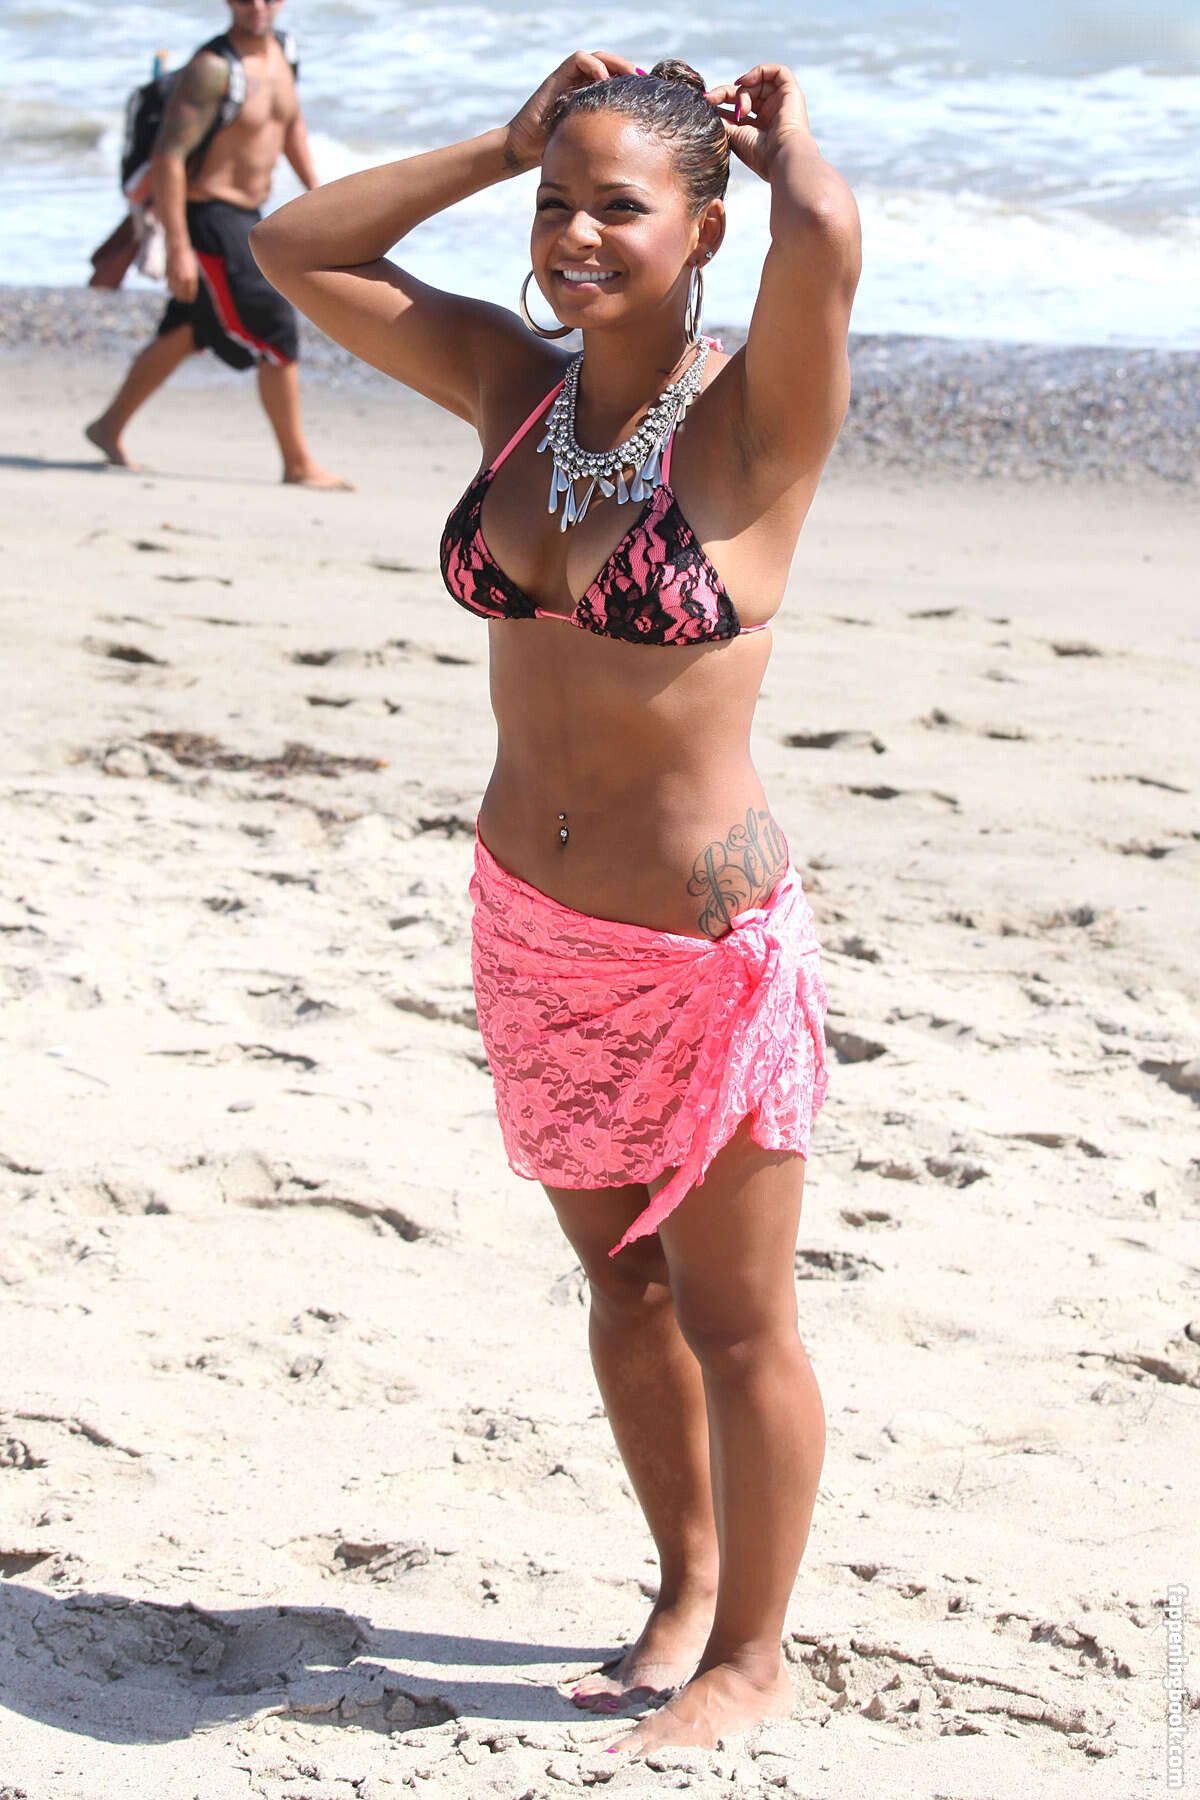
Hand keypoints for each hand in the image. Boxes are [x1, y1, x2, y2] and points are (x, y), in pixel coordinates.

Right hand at [166, 242, 198, 301]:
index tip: (190, 300)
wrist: (177, 247)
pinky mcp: (169, 274)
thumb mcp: (193, 269)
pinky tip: (172, 290)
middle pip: (183, 295)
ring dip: (177, 295)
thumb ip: (191, 279)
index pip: (191, 293)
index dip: (190, 298)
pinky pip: (169, 285)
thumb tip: (189, 288)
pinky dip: (171, 289)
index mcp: (192, 278)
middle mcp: (184, 279)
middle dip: (184, 298)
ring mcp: (176, 277)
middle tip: (183, 300)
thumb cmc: (187, 256)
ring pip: (175, 292)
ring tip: (178, 298)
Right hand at [504, 49, 638, 171]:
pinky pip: (579, 59)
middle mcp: (580, 84)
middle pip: (610, 65)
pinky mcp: (557, 77)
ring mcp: (568, 78)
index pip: (615, 80)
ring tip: (630, 75)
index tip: (649, 92)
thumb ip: (605, 136)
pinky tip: (604, 79)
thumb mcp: (588, 142)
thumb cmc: (555, 151)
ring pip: (598, 57)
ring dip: (616, 63)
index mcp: (589, 97)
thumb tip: (635, 150)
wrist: (525, 149)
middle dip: (628, 69)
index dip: (631, 83)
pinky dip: (594, 65)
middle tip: (644, 80)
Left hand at [705, 64, 812, 180]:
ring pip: (759, 82)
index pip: (738, 106)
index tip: (707, 100)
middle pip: (746, 91)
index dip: (721, 99)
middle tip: (713, 99)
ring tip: (741, 110)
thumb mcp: (733, 135)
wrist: (781, 158)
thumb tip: (708, 107)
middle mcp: (771, 114)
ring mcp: (781, 103)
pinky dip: (759, 71)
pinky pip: (778, 71)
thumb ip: (722, 120)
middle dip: (726, 93)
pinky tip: (745, 81)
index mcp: (758, 128)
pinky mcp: (792, 93)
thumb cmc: (759, 153)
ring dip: (743, 90)